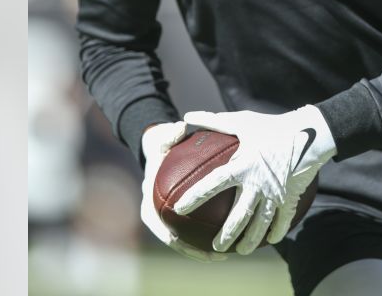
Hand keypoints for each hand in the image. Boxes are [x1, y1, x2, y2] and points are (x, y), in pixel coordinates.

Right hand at [139, 120, 227, 261]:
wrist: (160, 151)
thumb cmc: (163, 146)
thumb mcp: (163, 138)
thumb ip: (170, 134)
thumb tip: (180, 126)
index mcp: (149, 203)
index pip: (159, 226)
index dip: (173, 238)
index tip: (188, 243)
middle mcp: (159, 215)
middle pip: (177, 240)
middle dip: (195, 252)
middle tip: (216, 255)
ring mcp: (171, 218)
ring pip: (189, 240)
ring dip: (206, 250)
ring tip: (228, 254)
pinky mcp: (183, 217)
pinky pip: (197, 229)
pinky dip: (210, 235)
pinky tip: (232, 237)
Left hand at [175, 106, 336, 254]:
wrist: (310, 133)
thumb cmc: (271, 126)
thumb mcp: (241, 121)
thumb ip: (213, 121)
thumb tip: (187, 116)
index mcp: (242, 165)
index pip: (213, 184)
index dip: (195, 196)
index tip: (179, 208)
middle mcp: (257, 183)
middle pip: (239, 216)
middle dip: (226, 235)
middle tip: (216, 247)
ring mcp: (275, 193)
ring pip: (260, 225)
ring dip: (250, 241)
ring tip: (241, 251)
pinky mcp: (291, 198)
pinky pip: (283, 221)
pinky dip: (277, 232)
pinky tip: (271, 240)